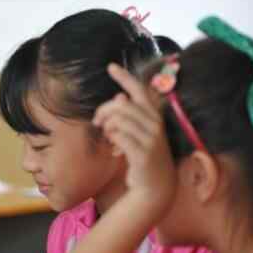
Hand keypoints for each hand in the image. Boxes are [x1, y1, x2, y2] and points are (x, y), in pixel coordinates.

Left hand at [92, 63, 176, 214]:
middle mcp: (155, 125)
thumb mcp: (139, 134)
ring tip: (107, 136)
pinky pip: (120, 137)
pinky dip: (112, 139)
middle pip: (122, 105)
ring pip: (119, 120)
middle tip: (97, 122)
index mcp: (154, 116)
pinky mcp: (143, 153)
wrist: (155, 186)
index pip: (139, 90)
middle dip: (104, 111)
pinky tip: (113, 147)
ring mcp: (151, 139)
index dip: (125, 77)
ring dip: (107, 127)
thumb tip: (120, 97)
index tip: (111, 66)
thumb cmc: (143, 157)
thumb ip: (131, 116)